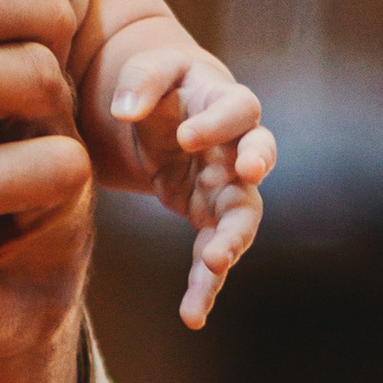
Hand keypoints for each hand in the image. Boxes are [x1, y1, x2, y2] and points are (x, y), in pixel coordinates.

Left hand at [91, 20, 274, 327]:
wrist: (164, 112)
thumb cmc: (161, 84)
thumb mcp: (149, 69)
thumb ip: (140, 81)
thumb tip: (124, 110)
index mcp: (226, 101)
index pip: (239, 110)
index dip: (219, 123)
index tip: (186, 137)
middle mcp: (237, 147)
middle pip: (259, 163)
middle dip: (254, 180)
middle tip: (245, 183)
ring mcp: (228, 186)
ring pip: (241, 218)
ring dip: (231, 242)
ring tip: (213, 266)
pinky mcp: (209, 217)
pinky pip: (215, 251)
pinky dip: (206, 283)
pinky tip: (193, 314)